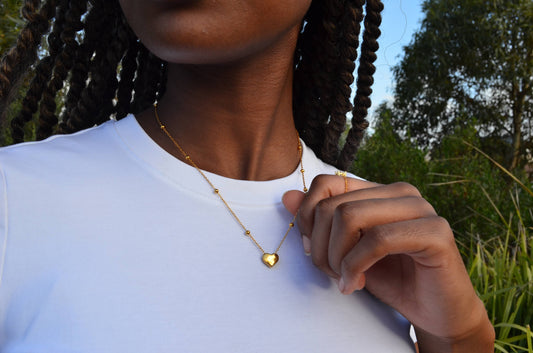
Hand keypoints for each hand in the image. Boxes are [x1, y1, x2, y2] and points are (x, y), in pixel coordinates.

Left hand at [282, 175, 493, 351]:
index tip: (313, 250)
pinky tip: (354, 284)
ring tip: (344, 280)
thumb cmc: (392, 279)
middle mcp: (401, 192)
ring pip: (350, 217)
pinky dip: (355, 265)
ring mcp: (421, 209)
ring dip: (336, 258)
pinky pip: (377, 240)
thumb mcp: (345, 251)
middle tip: (331, 274)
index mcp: (379, 191)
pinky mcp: (435, 232)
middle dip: (320, 247)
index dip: (307, 218)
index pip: (324, 184)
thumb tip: (287, 196)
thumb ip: (319, 224)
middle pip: (332, 205)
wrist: (436, 313)